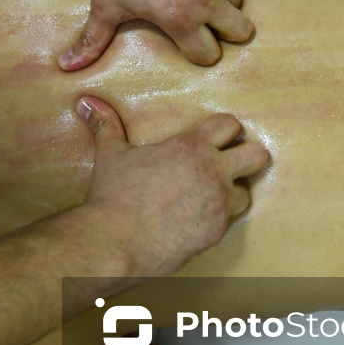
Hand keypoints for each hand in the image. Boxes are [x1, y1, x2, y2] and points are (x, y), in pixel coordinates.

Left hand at [59, 0, 253, 69]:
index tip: (188, 44)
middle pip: (242, 32)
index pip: (209, 55)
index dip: (199, 53)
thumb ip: (92, 41)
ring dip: (224, 5)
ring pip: (238, 2)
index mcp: (180, 18)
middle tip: (208, 27)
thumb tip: (68, 66)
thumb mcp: (104, 4)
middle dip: (227, 35)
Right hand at [75, 95, 268, 276]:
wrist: (116, 241)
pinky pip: (228, 223)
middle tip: (230, 164)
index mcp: (191, 147)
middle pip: (257, 155)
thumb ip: (106, 125)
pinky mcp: (216, 232)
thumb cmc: (113, 196)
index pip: (229, 125)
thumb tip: (86, 103)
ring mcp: (218, 204)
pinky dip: (215, 221)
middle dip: (247, 157)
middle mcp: (212, 172)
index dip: (225, 130)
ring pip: (246, 194)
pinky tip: (196, 221)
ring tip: (211, 197)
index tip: (215, 138)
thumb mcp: (110, 155)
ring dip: (232, 194)